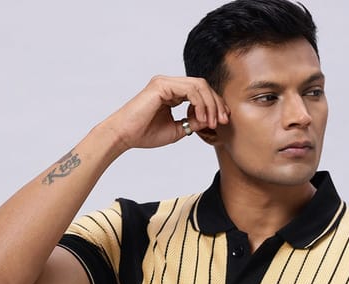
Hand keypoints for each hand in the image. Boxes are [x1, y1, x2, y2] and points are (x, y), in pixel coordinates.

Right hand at [105, 75, 229, 151]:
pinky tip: (201, 118)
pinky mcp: (162, 85)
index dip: (214, 106)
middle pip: (203, 86)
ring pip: (199, 86)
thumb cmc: (145, 134)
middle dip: (216, 103)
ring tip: (212, 122)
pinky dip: (200, 104)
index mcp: (173, 93)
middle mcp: (170, 84)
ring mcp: (166, 82)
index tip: (222, 122)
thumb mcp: (177, 130)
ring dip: (210, 104)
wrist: (124, 135)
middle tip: (223, 121)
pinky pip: (190, 90)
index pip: (200, 93)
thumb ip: (193, 123)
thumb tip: (211, 120)